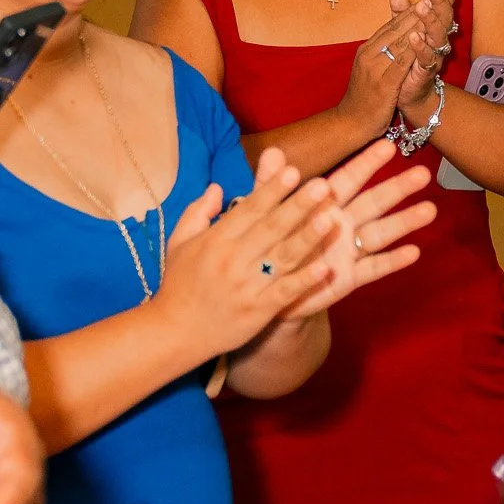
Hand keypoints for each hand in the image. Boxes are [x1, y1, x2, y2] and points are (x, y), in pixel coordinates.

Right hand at [157, 149, 338, 357]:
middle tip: (322, 186)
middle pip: (271, 228)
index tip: (293, 170)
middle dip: (298, 206)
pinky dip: (305, 280)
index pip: (250, 209)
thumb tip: (217, 186)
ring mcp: (247, 286)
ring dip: (308, 238)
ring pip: (282, 257)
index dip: (272, 189)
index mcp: (216, 240)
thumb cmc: (178, 285)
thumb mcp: (179, 243)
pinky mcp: (258, 310)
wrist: (173, 333)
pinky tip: (325, 268)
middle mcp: (233, 259)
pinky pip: (285, 292)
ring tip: (329, 220)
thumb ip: (198, 212)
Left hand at [279, 138, 435, 317]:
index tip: (387, 146)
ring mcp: (348, 250)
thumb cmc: (269, 244)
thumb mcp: (265, 213)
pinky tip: (413, 252)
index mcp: (323, 204)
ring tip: (429, 210)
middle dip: (398, 189)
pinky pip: (374, 268)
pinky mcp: (349, 278)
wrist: (266, 289)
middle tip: (422, 174)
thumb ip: (271, 185)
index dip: (367, 163)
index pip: (349, 179)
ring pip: (381, 233)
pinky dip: (392, 261)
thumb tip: (273, 151)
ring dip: (404, 222)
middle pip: (374, 202)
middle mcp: (342, 223)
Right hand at [338, 0, 437, 135]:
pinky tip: (426, 41)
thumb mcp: (370, 69)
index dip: (408, 11)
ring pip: (399, 42)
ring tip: (432, 10)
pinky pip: (401, 63)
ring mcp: (375, 69)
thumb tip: (393, 35)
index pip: (390, 26)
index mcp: (367, 50)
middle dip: (415, 12)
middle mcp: (369, 55)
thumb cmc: (363, 98)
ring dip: (416, 25)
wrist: (350, 124)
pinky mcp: (383, 84)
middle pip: (396, 30)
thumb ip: (381, 50)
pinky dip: (413, 50)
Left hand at [395, 0, 456, 118]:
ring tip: (423, 6)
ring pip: (438, 36)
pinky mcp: (425, 73)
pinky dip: (420, 47)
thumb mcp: (402, 34)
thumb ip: (400, 15)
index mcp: (434, 27)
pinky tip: (414, 37)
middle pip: (444, 15)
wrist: (404, 96)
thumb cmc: (405, 62)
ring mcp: (434, 56)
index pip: (443, 2)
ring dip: (430, 21)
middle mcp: (439, 39)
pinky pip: (426, 59)